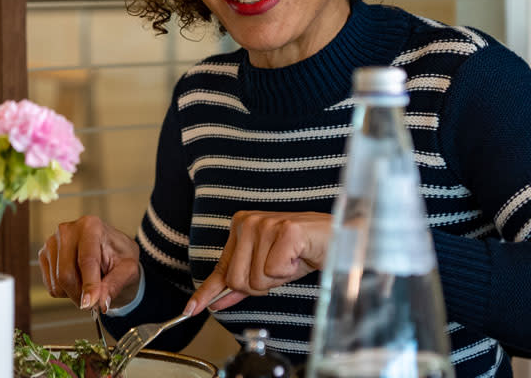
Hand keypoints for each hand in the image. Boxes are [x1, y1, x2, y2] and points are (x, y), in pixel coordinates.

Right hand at [38, 215, 139, 312]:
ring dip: (76, 294)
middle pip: (66, 275)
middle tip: (97, 300)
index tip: (90, 303)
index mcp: (91, 226)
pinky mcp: (44, 256)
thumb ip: (115, 284)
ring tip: (90, 283)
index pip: (87, 260)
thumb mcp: (129, 270)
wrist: (110, 254)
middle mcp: (67, 230)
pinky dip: (66, 292)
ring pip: (58, 284)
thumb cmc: (120, 258)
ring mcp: (52, 242)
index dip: (89, 284)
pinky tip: (78, 279)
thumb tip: (101, 302)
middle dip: (82, 294)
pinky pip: (52, 287)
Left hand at [185, 210, 332, 315]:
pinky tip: (299, 256)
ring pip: (256, 278)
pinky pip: (274, 271)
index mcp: (240, 227)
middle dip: (262, 285)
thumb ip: (242, 285)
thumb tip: (216, 302)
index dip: (206, 293)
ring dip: (278, 278)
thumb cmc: (304, 251)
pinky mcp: (285, 230)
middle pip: (238, 280)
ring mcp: (265, 223)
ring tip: (291, 260)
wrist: (339, 239)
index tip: (191, 309)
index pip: (220, 269)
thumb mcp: (268, 271)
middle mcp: (248, 222)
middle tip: (281, 268)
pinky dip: (289, 271)